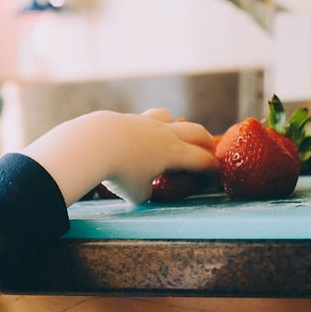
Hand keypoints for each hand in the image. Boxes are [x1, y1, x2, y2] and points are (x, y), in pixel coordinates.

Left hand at [22, 109, 218, 204]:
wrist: (93, 144)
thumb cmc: (119, 173)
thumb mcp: (137, 194)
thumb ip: (146, 192)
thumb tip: (144, 189)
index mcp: (174, 153)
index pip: (202, 160)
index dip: (213, 168)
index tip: (217, 175)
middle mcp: (164, 134)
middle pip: (195, 131)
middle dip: (205, 141)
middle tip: (209, 149)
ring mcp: (144, 122)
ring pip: (168, 117)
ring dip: (175, 125)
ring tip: (172, 135)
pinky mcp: (125, 118)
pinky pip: (142, 120)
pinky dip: (146, 129)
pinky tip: (135, 138)